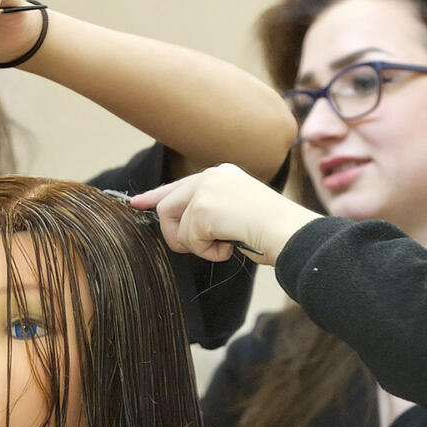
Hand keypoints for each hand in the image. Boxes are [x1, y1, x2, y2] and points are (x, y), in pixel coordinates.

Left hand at [131, 163, 318, 264]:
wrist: (288, 232)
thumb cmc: (272, 230)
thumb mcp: (238, 211)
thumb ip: (211, 212)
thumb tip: (184, 228)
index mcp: (221, 174)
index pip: (179, 185)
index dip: (156, 195)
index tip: (138, 203)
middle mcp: (211, 176)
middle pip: (167, 206)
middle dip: (174, 234)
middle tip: (196, 248)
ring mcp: (205, 190)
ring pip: (175, 226)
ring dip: (196, 245)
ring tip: (223, 244)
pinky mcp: (202, 209)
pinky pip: (188, 240)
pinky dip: (207, 252)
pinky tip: (229, 246)